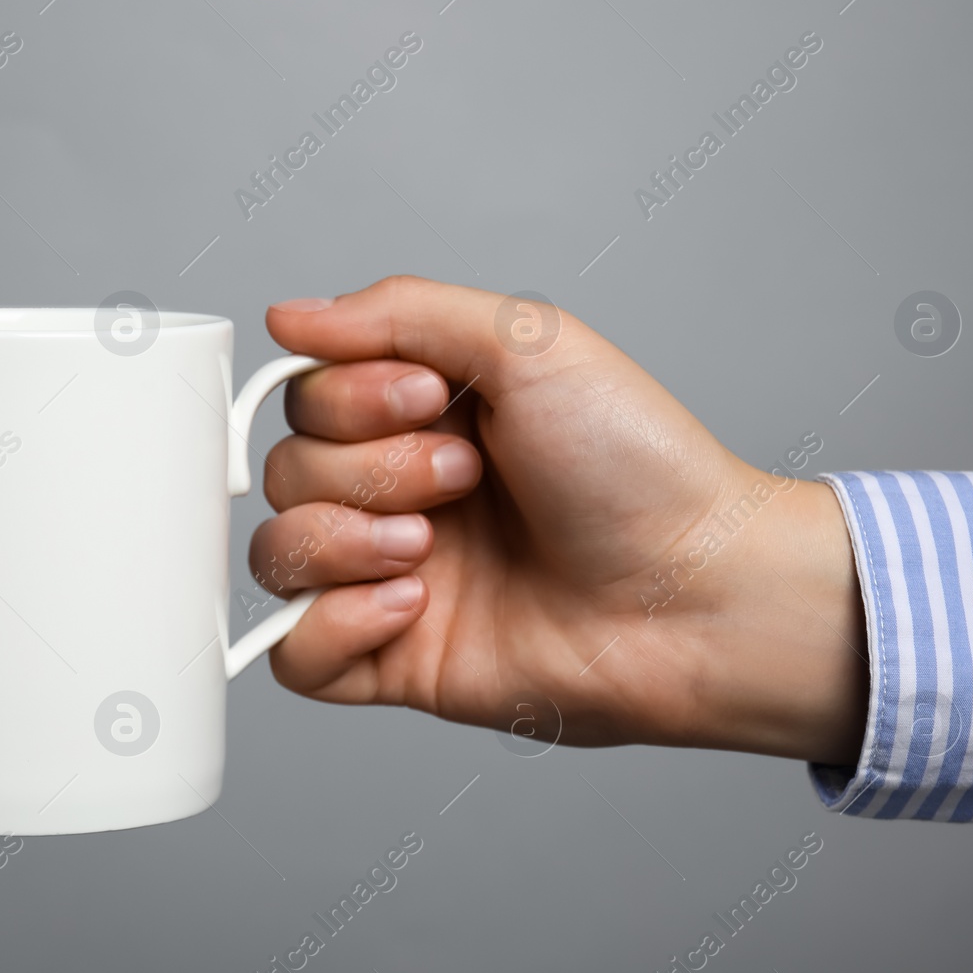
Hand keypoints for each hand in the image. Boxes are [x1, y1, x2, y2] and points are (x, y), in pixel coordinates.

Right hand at [252, 276, 868, 764]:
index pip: (307, 395)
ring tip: (428, 551)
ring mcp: (393, 578)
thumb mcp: (528, 342)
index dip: (348, 399)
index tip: (435, 401)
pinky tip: (408, 607)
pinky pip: (294, 654)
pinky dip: (329, 627)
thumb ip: (399, 311)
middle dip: (366, 470)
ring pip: (276, 555)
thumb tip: (288, 314)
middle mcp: (400, 493)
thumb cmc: (638, 469)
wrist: (695, 595)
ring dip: (341, 542)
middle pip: (286, 471)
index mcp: (424, 415)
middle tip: (463, 480)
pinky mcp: (397, 660)